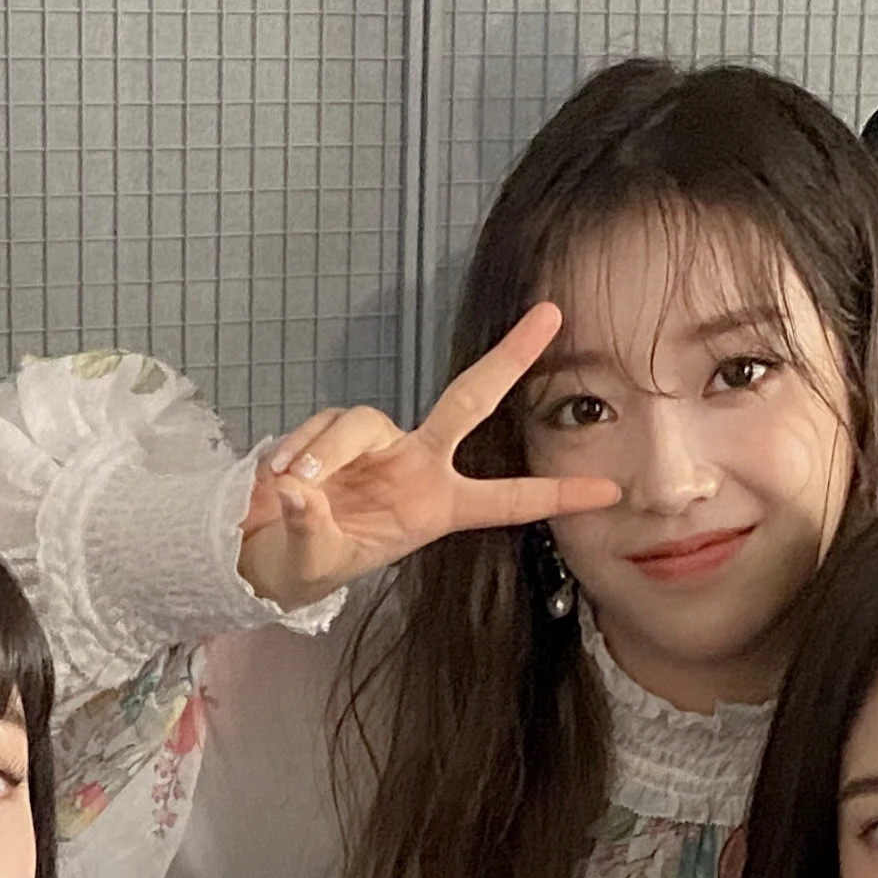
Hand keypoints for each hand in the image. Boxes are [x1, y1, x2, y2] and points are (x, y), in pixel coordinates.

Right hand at [237, 305, 621, 613]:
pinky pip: (319, 429)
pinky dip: (296, 452)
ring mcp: (379, 443)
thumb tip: (296, 492)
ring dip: (325, 454)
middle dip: (509, 358)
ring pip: (360, 423)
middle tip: (550, 315)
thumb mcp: (314, 561)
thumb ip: (310, 529)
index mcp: (435, 507)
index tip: (609, 491)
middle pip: (469, 400)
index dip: (555, 494)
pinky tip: (276, 480)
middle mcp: (416, 465)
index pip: (505, 499)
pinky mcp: (337, 431)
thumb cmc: (308, 561)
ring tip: (291, 489)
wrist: (268, 552)